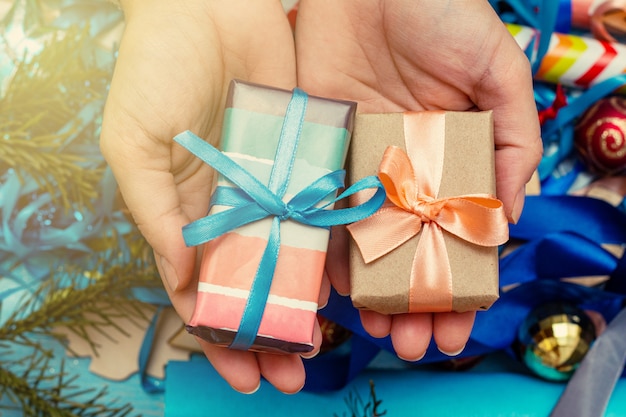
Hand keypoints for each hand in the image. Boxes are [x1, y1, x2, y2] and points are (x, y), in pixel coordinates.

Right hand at [100, 0, 311, 393]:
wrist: (208, 6)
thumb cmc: (156, 71)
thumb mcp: (135, 145)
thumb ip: (156, 214)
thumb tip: (184, 280)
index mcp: (186, 214)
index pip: (203, 292)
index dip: (221, 336)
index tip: (245, 374)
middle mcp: (232, 210)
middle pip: (253, 287)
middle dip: (269, 334)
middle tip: (291, 377)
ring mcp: (271, 189)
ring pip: (292, 260)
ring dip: (306, 306)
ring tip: (325, 348)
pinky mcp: (306, 161)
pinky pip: (322, 214)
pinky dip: (333, 252)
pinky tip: (348, 289)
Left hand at [296, 0, 542, 359]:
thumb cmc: (440, 14)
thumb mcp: (496, 71)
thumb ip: (511, 138)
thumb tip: (512, 211)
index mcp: (449, 158)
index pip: (456, 236)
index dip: (459, 283)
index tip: (459, 325)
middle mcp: (405, 171)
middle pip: (409, 251)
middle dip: (414, 301)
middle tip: (417, 344)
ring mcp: (360, 166)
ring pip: (366, 243)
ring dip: (372, 293)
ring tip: (380, 333)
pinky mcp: (319, 152)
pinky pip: (321, 209)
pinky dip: (327, 252)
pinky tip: (334, 293)